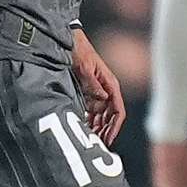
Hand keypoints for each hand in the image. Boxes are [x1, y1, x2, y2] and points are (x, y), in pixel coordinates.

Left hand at [69, 26, 124, 141]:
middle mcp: (107, 89)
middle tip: (98, 145)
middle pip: (111, 116)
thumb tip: (103, 99)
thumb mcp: (84, 67)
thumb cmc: (79, 51)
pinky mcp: (89, 92)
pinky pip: (93, 110)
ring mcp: (98, 91)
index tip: (108, 139)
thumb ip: (93, 84)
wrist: (69, 41)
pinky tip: (85, 129)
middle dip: (106, 131)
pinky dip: (90, 120)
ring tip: (91, 141)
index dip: (114, 127)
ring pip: (102, 115)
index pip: (118, 110)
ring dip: (98, 128)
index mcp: (110, 84)